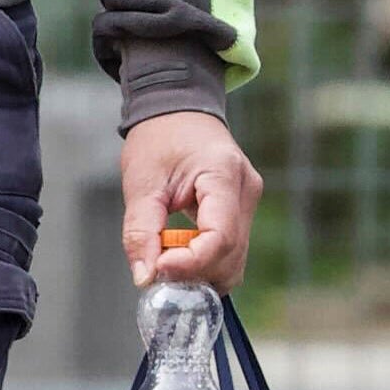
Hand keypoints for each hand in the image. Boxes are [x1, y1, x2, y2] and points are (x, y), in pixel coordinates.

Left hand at [121, 108, 262, 290]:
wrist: (177, 112)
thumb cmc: (160, 139)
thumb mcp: (141, 183)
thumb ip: (141, 232)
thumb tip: (145, 278)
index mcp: (224, 174)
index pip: (221, 237)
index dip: (191, 263)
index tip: (159, 268)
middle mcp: (246, 190)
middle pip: (232, 256)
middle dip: (195, 273)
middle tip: (157, 267)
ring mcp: (248, 202)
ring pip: (235, 260)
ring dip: (200, 271)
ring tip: (165, 257)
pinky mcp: (241, 212)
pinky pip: (230, 251)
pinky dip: (204, 262)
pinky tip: (179, 252)